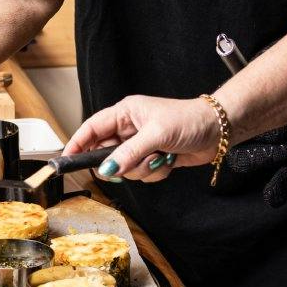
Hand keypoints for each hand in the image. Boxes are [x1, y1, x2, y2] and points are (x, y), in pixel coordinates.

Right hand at [65, 94, 222, 183]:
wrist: (218, 130)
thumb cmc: (189, 120)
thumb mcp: (156, 134)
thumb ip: (129, 152)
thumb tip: (108, 169)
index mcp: (125, 113)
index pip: (92, 128)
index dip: (78, 143)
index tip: (68, 158)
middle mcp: (130, 128)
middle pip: (107, 153)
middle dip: (120, 163)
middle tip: (133, 162)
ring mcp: (141, 145)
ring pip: (125, 167)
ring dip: (142, 169)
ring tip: (160, 157)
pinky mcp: (153, 158)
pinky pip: (141, 174)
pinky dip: (154, 173)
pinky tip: (168, 161)